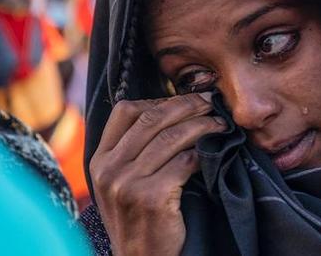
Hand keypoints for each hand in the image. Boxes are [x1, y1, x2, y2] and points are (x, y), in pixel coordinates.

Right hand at [89, 93, 225, 255]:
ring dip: (202, 126)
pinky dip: (203, 153)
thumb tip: (169, 110)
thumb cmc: (138, 220)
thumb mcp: (120, 184)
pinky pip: (185, 162)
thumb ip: (131, 151)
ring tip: (220, 125)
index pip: (125, 111)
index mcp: (99, 160)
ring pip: (172, 137)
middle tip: (211, 103)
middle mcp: (109, 169)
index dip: (159, 100)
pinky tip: (214, 153)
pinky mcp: (151, 198)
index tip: (184, 101)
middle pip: (152, 118)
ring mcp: (127, 184)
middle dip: (187, 105)